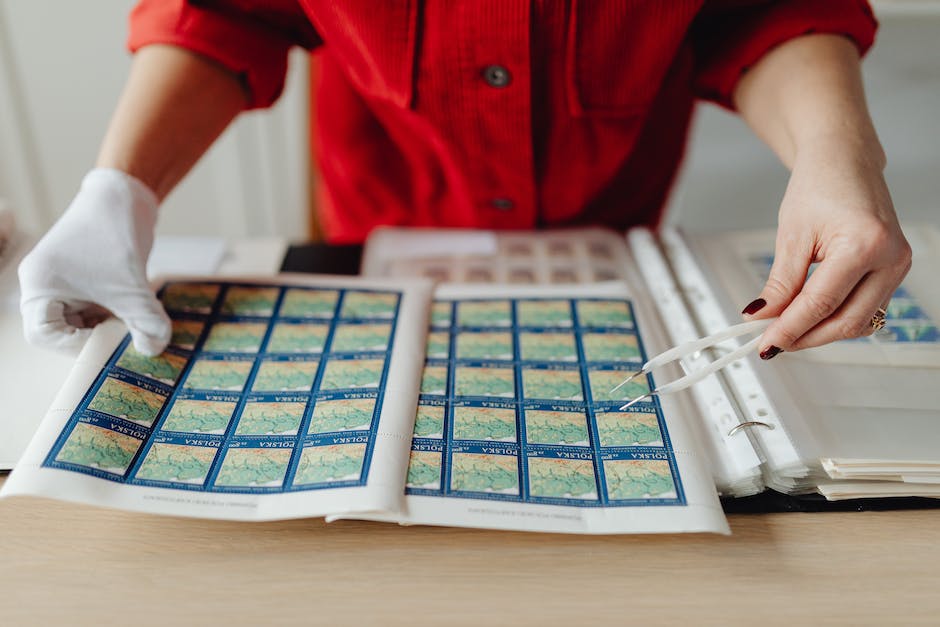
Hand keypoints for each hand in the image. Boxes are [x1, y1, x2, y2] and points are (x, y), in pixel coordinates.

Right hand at [18, 169, 170, 355]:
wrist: (125, 196)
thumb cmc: (116, 235)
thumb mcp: (134, 288)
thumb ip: (146, 323)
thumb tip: (153, 351)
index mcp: (39, 285)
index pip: (42, 334)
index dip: (74, 345)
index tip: (108, 342)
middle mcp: (43, 285)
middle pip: (61, 331)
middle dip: (95, 336)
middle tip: (126, 336)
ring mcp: (61, 283)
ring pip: (80, 322)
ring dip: (108, 326)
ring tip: (133, 321)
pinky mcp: (81, 280)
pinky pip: (92, 309)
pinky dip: (113, 314)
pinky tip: (135, 310)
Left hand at [742, 140, 911, 357]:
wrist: (844, 162)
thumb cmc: (820, 186)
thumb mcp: (792, 235)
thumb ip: (780, 283)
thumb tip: (762, 316)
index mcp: (864, 244)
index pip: (821, 304)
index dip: (790, 329)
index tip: (766, 344)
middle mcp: (890, 257)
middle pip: (846, 321)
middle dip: (806, 337)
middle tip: (772, 343)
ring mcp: (898, 265)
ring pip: (859, 321)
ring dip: (821, 332)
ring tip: (786, 330)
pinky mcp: (894, 270)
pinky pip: (865, 308)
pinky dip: (836, 318)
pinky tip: (809, 318)